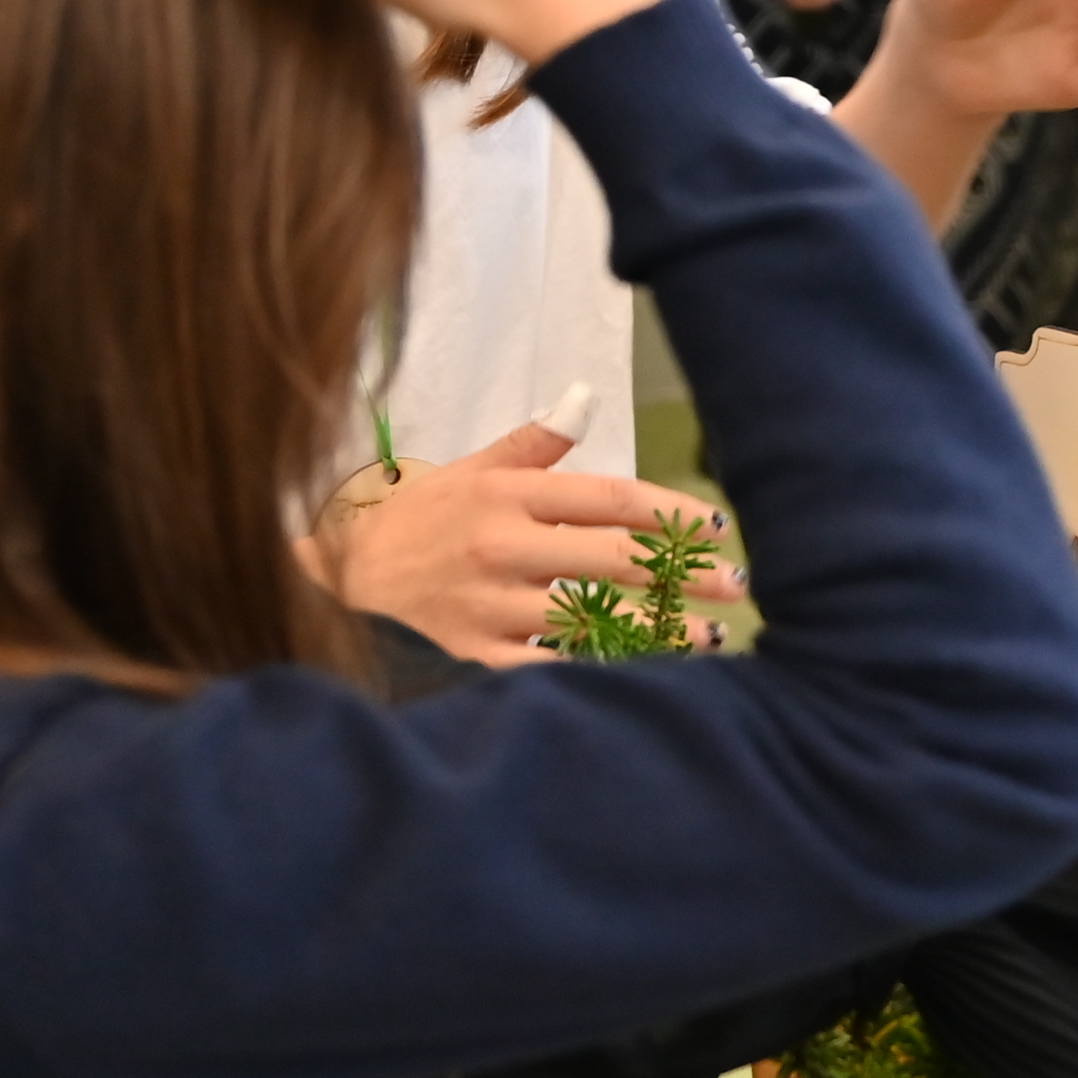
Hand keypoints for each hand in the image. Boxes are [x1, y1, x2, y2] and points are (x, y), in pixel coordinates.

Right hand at [320, 417, 732, 667]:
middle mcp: (502, 547)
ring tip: (707, 639)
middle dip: (681, 574)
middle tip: (735, 587)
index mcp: (507, 496)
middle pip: (610, 559)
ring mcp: (489, 604)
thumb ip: (534, 442)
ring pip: (588, 618)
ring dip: (656, 632)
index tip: (713, 527)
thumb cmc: (420, 520)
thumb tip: (585, 397)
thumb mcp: (472, 469)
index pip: (604, 498)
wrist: (343, 579)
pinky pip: (549, 667)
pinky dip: (599, 672)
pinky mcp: (476, 653)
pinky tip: (645, 679)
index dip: (665, 511)